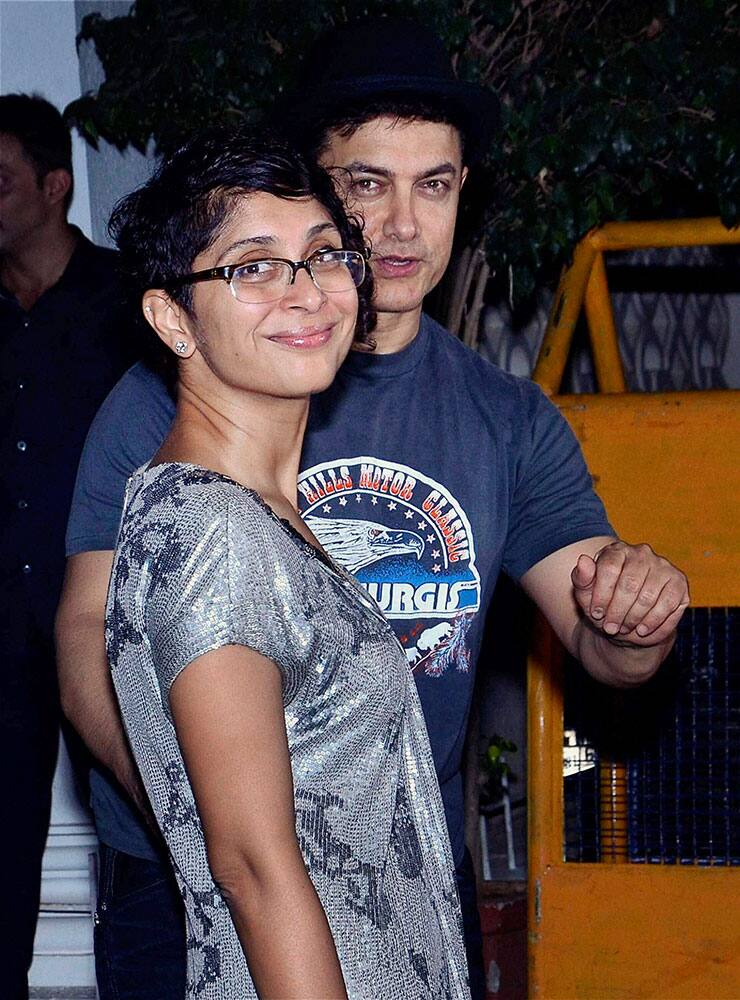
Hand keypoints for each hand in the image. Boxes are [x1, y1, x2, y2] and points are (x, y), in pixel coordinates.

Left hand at [571, 541, 688, 645]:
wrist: (628, 621)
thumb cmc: (604, 603)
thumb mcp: (586, 594)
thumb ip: (581, 578)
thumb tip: (583, 560)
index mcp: (617, 550)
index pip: (609, 568)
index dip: (601, 595)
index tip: (595, 613)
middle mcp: (642, 553)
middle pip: (630, 584)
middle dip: (617, 611)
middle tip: (610, 627)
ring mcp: (663, 566)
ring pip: (648, 597)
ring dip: (634, 619)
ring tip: (624, 628)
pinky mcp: (679, 582)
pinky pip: (668, 605)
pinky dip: (653, 622)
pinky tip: (642, 630)